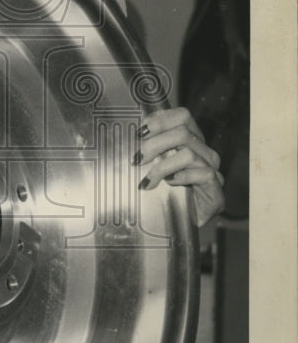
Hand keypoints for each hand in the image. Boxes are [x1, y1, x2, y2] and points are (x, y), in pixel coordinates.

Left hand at [134, 107, 224, 227]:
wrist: (178, 226)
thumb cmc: (162, 194)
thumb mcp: (151, 167)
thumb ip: (146, 149)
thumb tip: (127, 134)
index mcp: (190, 141)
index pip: (183, 116)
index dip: (160, 120)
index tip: (139, 132)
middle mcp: (204, 152)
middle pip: (183, 132)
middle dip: (154, 144)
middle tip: (137, 159)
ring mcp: (212, 170)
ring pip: (188, 153)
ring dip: (162, 166)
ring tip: (148, 179)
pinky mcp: (216, 190)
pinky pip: (202, 173)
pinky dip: (182, 177)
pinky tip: (170, 184)